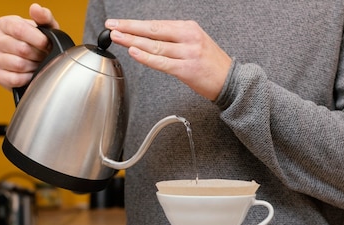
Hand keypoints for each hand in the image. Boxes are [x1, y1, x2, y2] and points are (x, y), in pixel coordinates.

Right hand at [0, 3, 59, 88]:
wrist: (34, 61)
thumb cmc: (38, 43)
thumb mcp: (46, 27)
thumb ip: (44, 17)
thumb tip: (36, 9)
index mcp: (5, 24)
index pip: (19, 30)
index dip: (38, 39)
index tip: (47, 44)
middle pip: (21, 49)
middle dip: (38, 55)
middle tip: (43, 56)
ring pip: (18, 65)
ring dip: (33, 67)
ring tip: (37, 63)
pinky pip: (15, 79)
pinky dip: (27, 78)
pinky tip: (30, 73)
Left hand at [105, 19, 232, 100]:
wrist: (232, 81)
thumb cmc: (211, 65)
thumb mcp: (195, 43)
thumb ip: (174, 40)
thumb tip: (148, 39)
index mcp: (189, 28)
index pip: (156, 24)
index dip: (135, 24)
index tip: (119, 23)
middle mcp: (188, 38)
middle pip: (153, 30)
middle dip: (129, 28)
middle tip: (112, 27)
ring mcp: (188, 53)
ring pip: (155, 45)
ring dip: (133, 41)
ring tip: (117, 38)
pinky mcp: (187, 69)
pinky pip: (162, 62)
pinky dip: (146, 57)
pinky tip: (134, 52)